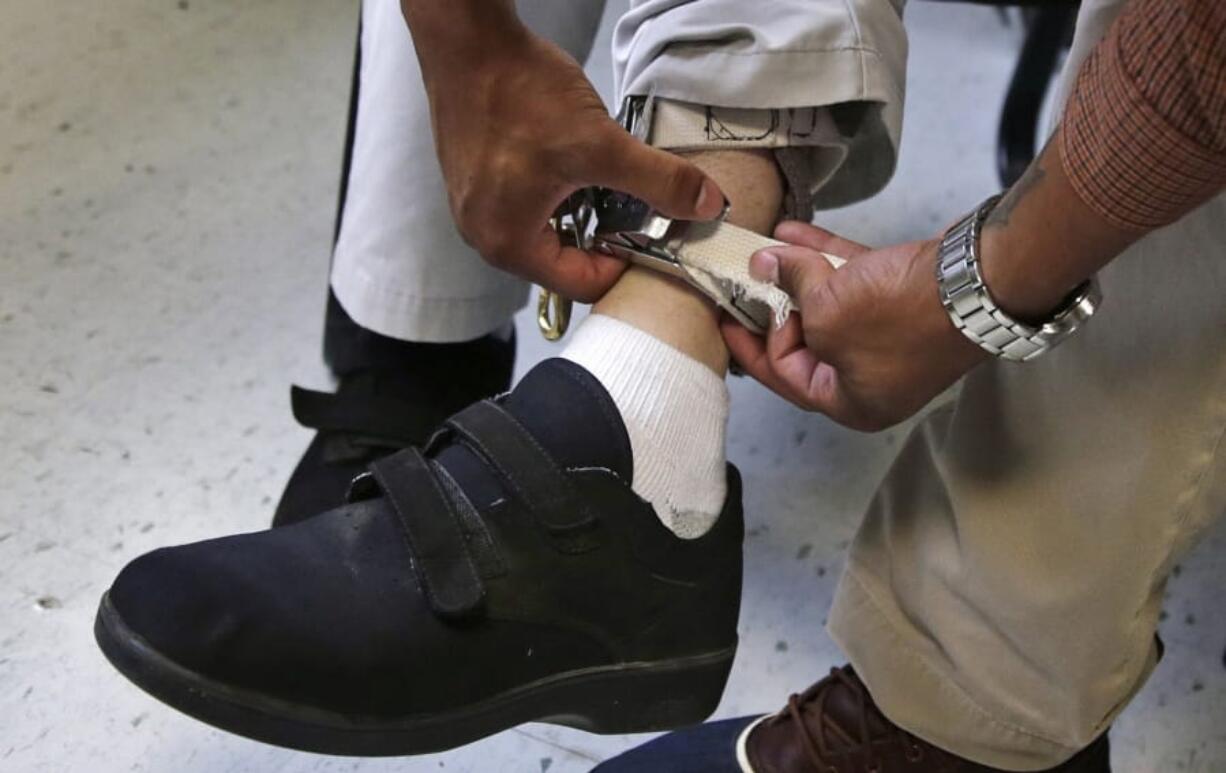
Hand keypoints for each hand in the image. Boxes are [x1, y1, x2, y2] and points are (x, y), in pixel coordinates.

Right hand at [420, 28, 724, 300]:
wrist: (468, 41)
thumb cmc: (518, 93)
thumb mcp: (601, 144)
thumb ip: (658, 181)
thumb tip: (706, 205)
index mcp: (508, 243)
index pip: (583, 284)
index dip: (626, 263)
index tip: (653, 234)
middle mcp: (485, 236)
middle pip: (565, 262)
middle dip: (605, 237)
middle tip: (637, 206)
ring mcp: (476, 209)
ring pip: (549, 231)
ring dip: (584, 212)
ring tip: (606, 178)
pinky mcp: (477, 182)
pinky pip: (529, 206)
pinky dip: (560, 193)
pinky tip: (576, 162)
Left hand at [722, 221, 987, 430]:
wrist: (979, 279)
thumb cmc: (899, 314)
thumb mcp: (826, 308)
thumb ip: (788, 287)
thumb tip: (764, 264)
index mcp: (851, 402)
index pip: (785, 376)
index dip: (752, 341)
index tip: (726, 311)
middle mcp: (871, 377)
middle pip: (807, 340)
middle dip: (774, 303)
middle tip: (740, 279)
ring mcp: (891, 338)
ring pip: (830, 304)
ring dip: (796, 274)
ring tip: (762, 246)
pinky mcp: (906, 300)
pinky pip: (855, 281)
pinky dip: (826, 258)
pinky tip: (794, 231)